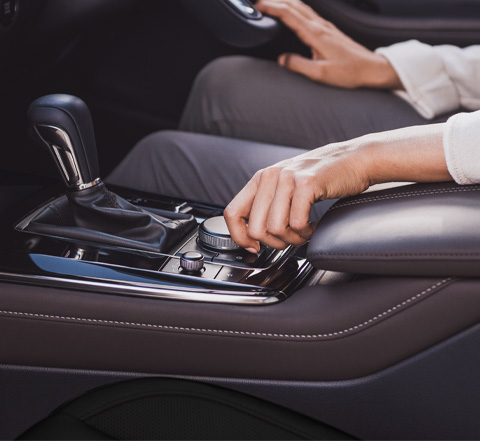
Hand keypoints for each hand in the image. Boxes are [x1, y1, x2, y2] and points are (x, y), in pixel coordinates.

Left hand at [224, 141, 371, 251]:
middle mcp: (270, 176)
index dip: (240, 237)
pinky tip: (314, 225)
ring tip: (305, 231)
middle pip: (255, 229)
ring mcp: (287, 178)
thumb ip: (267, 205)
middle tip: (291, 238)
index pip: (232, 213)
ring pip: (276, 229)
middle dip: (275, 243)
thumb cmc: (321, 178)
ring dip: (293, 238)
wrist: (355, 160)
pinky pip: (297, 223)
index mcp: (260, 179)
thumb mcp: (286, 186)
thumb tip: (252, 236)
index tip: (255, 247)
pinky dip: (307, 232)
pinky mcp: (306, 184)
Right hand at [255, 0, 401, 88]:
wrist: (370, 68)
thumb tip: (282, 60)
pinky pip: (307, 13)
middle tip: (258, 4)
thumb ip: (299, 65)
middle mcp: (320, 26)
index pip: (289, 14)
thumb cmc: (349, 72)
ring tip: (270, 4)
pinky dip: (294, 9)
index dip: (271, 8)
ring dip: (284, 2)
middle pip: (294, 4)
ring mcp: (325, 26)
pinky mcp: (328, 30)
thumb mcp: (321, 74)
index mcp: (316, 34)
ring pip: (301, 6)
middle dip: (275, 1)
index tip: (258, 7)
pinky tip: (291, 12)